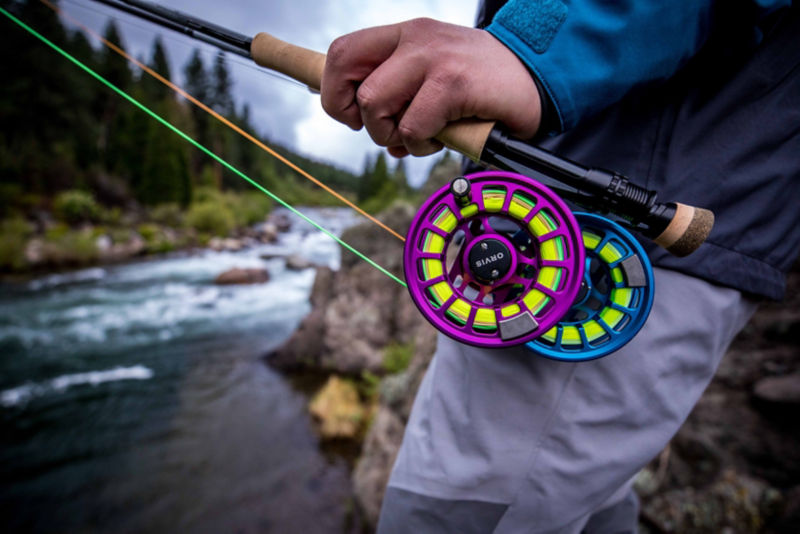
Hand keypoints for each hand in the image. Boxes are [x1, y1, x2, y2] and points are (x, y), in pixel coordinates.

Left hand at [321, 18, 541, 156]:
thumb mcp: (432, 76)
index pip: (341, 54)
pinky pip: (411, 128)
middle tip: (389, 131)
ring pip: (374, 106)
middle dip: (359, 120)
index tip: (353, 116)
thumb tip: (364, 123)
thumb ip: (398, 90)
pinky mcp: (451, 83)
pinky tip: (444, 136)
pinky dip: (421, 145)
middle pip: (348, 81)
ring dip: (394, 136)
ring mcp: (432, 58)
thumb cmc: (482, 85)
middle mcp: (414, 39)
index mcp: (405, 35)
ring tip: (425, 135)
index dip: (334, 91)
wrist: (537, 77)